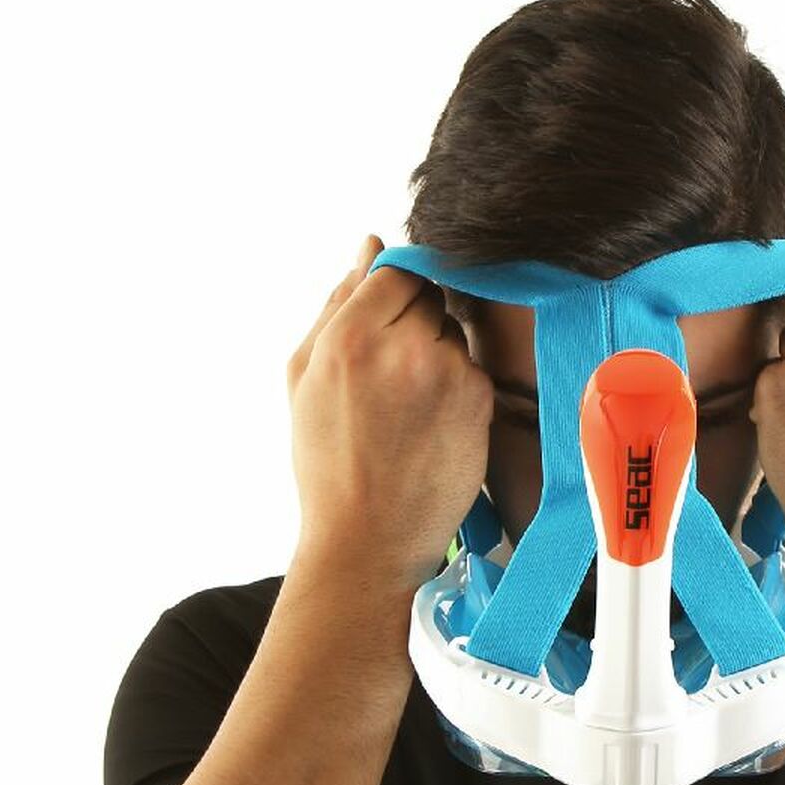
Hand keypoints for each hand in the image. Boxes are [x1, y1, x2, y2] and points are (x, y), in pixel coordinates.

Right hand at [286, 234, 493, 593]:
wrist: (368, 538)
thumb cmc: (328, 460)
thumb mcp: (305, 375)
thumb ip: (337, 302)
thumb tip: (371, 246)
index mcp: (350, 333)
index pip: (396, 270)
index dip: (393, 296)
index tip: (386, 327)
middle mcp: (404, 345)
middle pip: (430, 296)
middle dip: (414, 323)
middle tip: (392, 378)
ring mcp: (448, 371)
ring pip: (454, 333)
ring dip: (438, 355)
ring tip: (409, 408)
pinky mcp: (479, 399)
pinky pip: (472, 369)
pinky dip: (457, 388)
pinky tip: (433, 425)